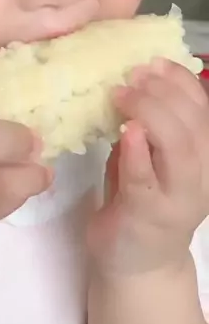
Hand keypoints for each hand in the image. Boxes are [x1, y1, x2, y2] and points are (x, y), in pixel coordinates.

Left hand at [87, 59, 208, 275]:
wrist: (136, 261)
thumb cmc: (141, 198)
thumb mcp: (150, 154)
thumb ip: (151, 122)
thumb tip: (135, 75)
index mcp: (204, 156)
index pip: (204, 110)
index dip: (182, 81)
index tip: (154, 62)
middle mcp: (200, 177)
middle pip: (195, 125)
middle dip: (164, 92)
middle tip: (131, 75)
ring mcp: (177, 199)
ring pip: (180, 149)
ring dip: (151, 114)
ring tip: (123, 96)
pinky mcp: (147, 216)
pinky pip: (146, 180)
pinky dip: (138, 153)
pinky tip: (126, 132)